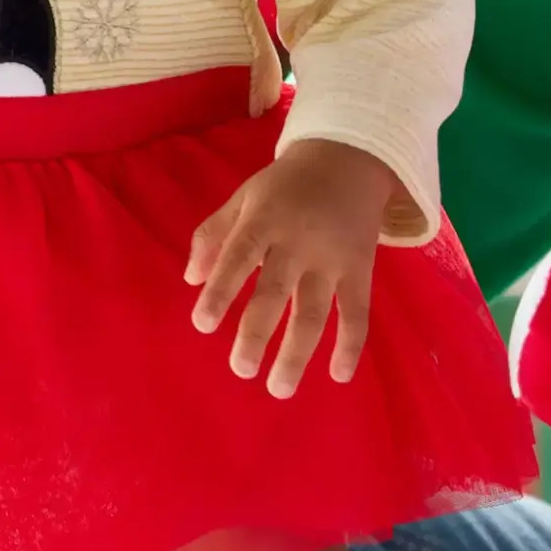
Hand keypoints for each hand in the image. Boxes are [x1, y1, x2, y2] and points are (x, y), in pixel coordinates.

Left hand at [185, 139, 396, 397]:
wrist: (347, 162)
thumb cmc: (284, 188)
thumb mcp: (243, 198)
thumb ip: (213, 235)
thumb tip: (190, 281)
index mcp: (263, 219)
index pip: (238, 256)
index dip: (221, 290)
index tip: (202, 324)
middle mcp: (298, 241)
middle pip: (276, 291)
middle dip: (257, 333)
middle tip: (240, 369)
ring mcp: (332, 258)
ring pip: (315, 310)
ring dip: (297, 352)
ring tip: (278, 388)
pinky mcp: (361, 270)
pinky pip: (357, 313)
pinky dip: (351, 345)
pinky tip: (338, 375)